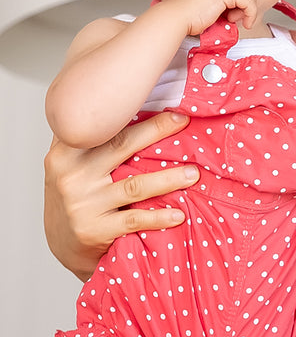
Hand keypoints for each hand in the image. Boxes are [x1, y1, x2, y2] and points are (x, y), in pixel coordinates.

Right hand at [43, 112, 197, 280]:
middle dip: (156, 131)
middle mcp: (72, 175)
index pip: (103, 126)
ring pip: (134, 186)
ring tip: (194, 173)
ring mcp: (83, 204)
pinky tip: (179, 213)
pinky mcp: (94, 230)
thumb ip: (92, 133)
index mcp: (67, 152)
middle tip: (183, 121)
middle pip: (121, 145)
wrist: (61, 241)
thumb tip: (124, 96)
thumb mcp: (72, 159)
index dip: (134, 112)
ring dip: (169, 179)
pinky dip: (159, 217)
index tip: (167, 105)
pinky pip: (134, 221)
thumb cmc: (75, 191)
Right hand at [163, 0, 259, 35]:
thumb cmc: (188, 16)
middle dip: (248, 2)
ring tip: (235, 20)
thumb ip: (223, 5)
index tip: (234, 14)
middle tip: (236, 17)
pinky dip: (251, 14)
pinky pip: (250, 1)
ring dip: (249, 9)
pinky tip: (244, 23)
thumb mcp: (209, 7)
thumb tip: (239, 12)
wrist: (176, 16)